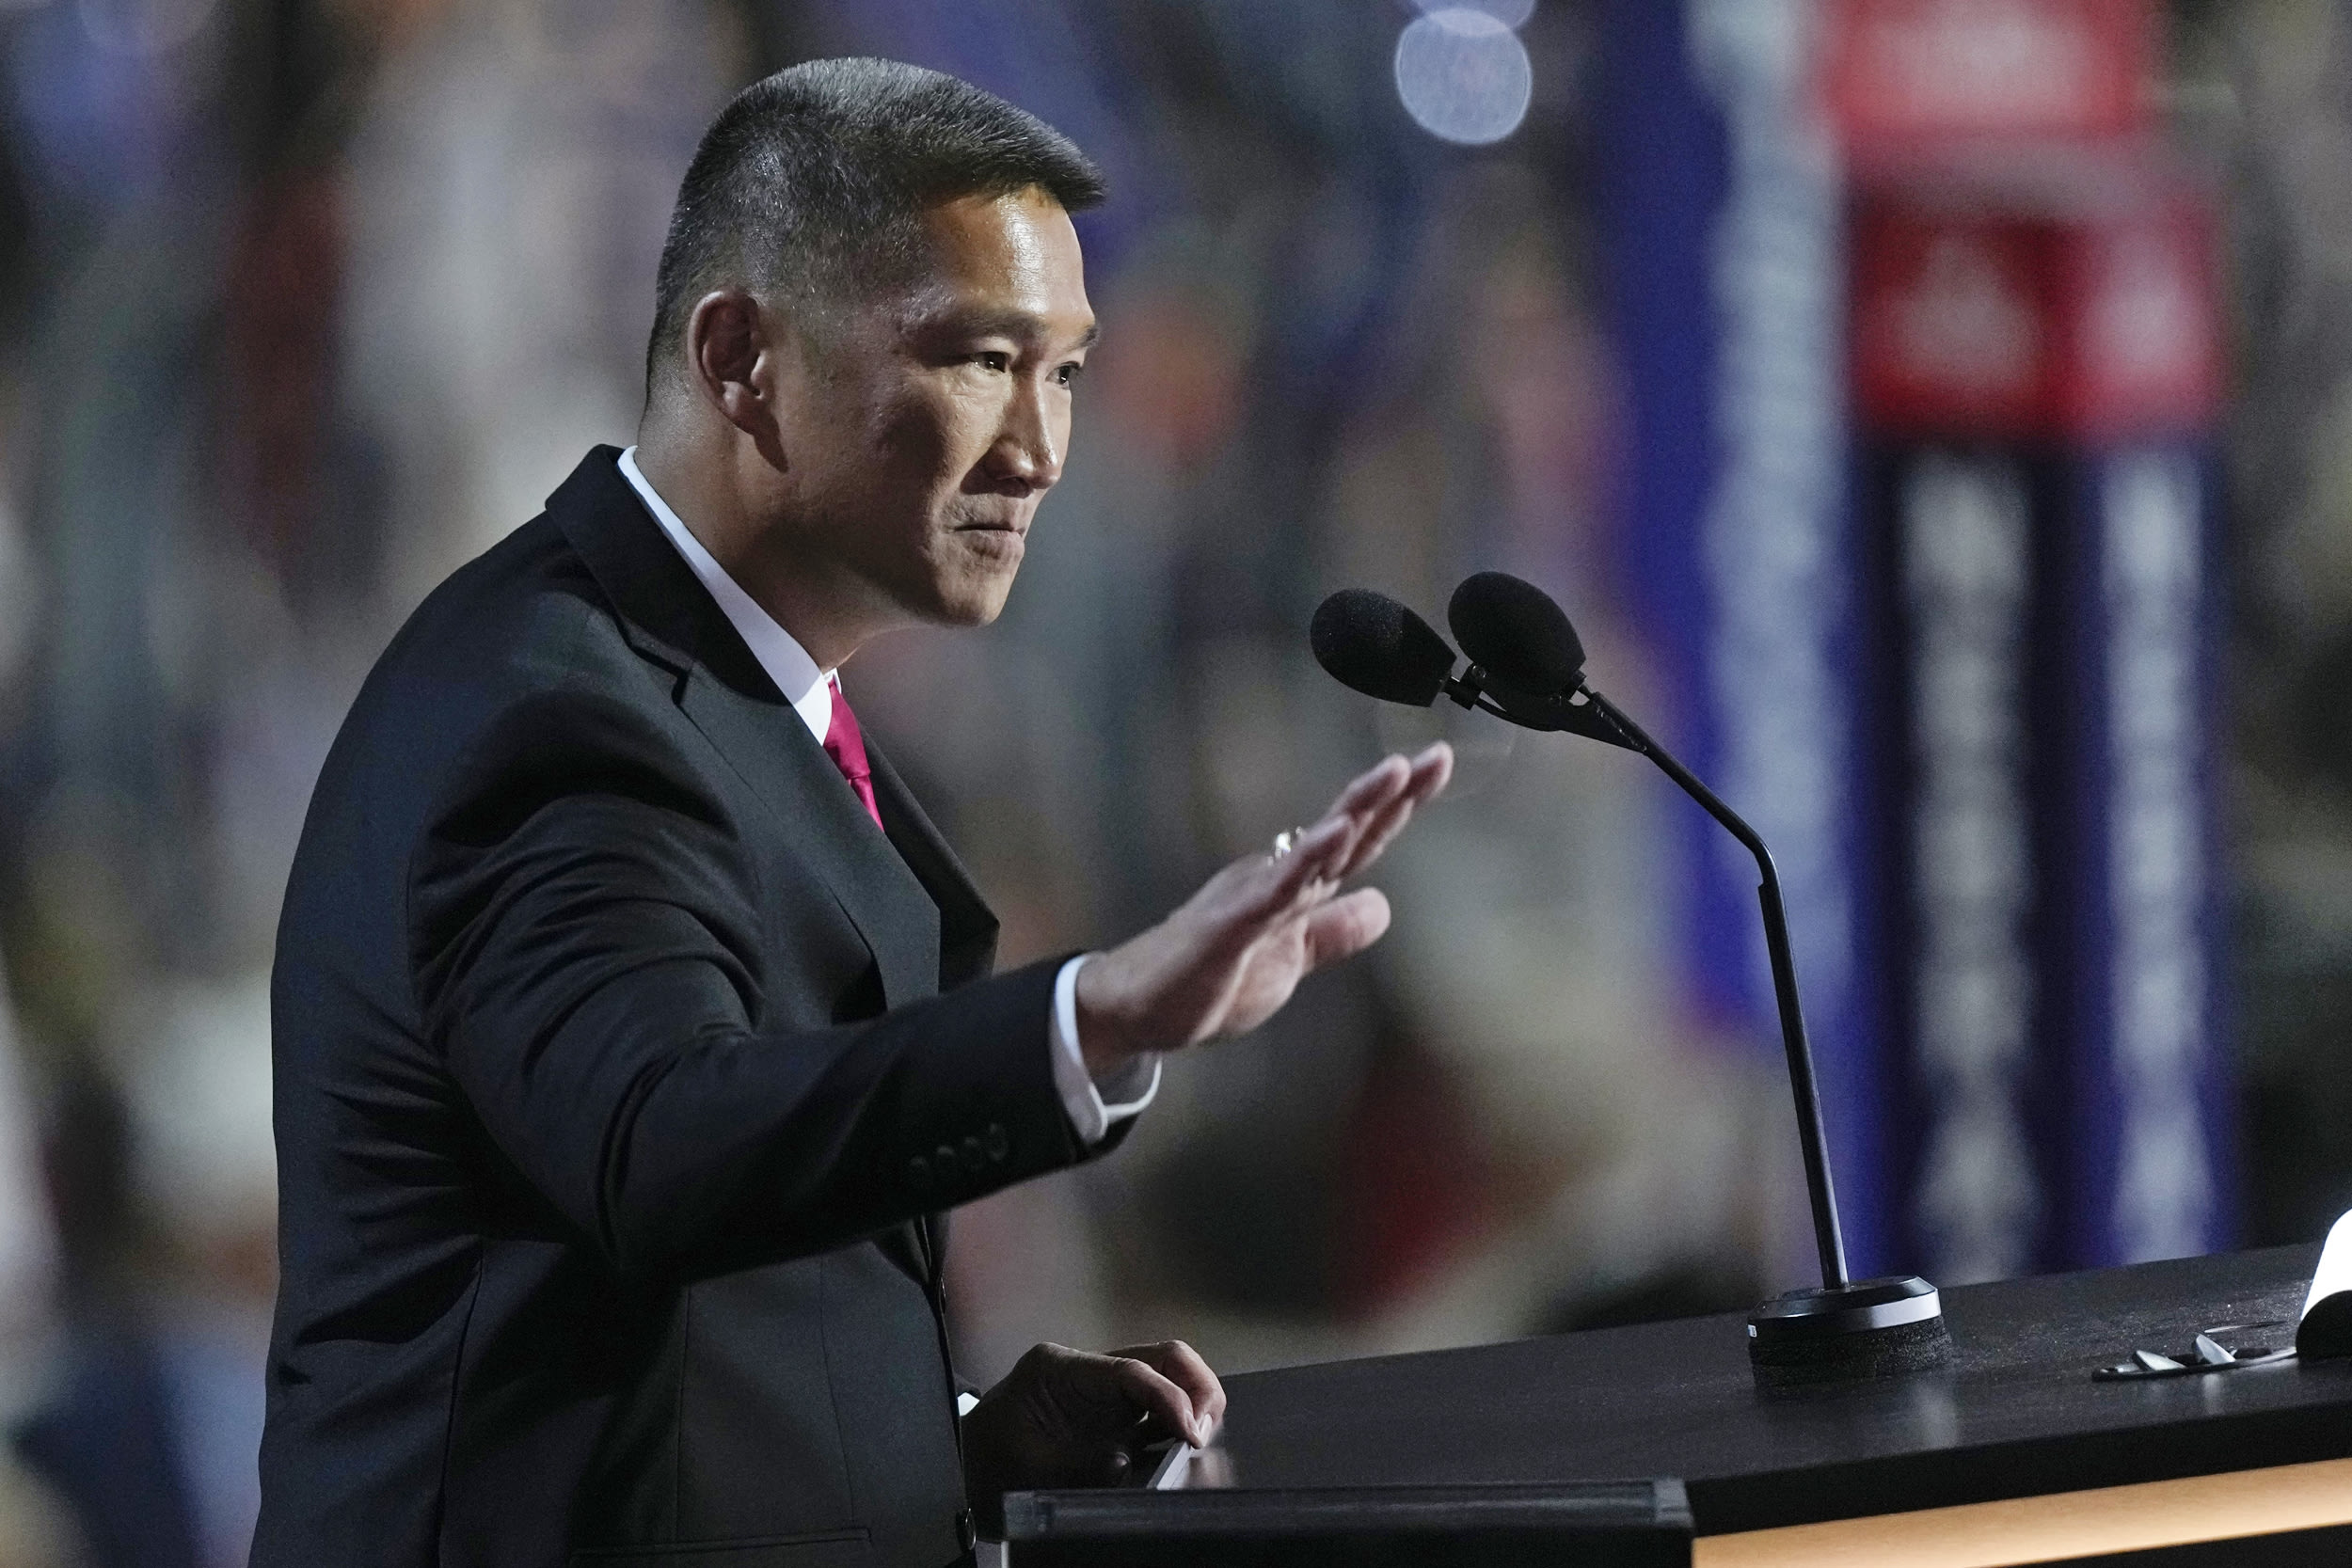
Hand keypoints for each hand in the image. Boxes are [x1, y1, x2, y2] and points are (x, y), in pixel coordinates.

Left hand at [961, 1340, 1226, 1536]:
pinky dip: (1182, 1420)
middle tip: (1205, 1429)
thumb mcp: (1029, 1465)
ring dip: (1194, 1402)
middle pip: (1161, 1358)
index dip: (1169, 1397)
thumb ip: (1081, 1463)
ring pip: (1169, 1376)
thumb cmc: (987, 1461)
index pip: (1129, 1371)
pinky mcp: (1116, 1417)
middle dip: (1195, 1387)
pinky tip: (1186, 1443)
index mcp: (1059, 1368)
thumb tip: (1129, 1461)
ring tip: (1200, 1438)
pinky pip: (1161, 1407)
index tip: (1191, 1430)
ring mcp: (1105, 1392)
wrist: (968, 1470)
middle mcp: (1088, 1371)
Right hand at [1075, 743, 1453, 1072]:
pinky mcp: (1230, 923)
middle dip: (1390, 793)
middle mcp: (1278, 878)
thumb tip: (1381, 905)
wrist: (1138, 1006)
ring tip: (1394, 773)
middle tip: (1436, 755)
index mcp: (1295, 887)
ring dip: (1355, 809)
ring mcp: (1254, 896)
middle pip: (1344, 830)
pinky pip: (1275, 889)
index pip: (1356, 843)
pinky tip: (1335, 835)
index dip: (1397, 808)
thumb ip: (1333, 932)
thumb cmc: (1208, 980)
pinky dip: (1307, 860)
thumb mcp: (1290, 961)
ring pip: (1314, 847)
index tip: (1434, 767)